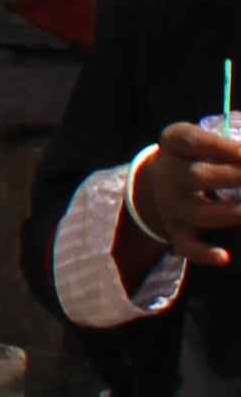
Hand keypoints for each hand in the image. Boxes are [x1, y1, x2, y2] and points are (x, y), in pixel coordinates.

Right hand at [131, 120, 240, 270]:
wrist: (164, 181)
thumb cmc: (198, 154)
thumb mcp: (203, 139)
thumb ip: (229, 143)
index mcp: (174, 143)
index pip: (192, 142)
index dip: (223, 148)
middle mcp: (168, 174)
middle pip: (197, 176)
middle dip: (234, 177)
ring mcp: (171, 205)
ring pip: (198, 213)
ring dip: (231, 212)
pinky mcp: (176, 231)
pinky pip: (188, 246)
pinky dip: (204, 254)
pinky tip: (224, 257)